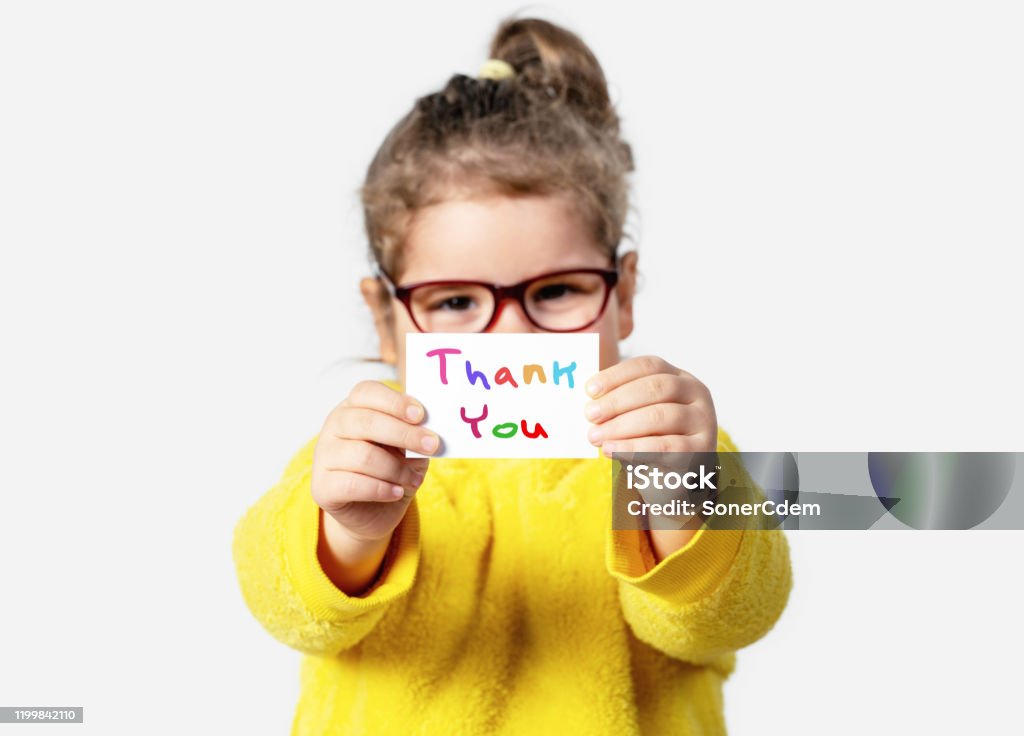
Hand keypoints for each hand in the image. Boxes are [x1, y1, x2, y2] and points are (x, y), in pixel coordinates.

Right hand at [312, 380, 438, 542]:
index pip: (366, 392)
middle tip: (432, 445)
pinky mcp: (322, 487)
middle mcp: (334, 427)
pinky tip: (396, 492)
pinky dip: (381, 489)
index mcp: (352, 408)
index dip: (394, 402)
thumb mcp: (405, 449)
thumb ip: (415, 436)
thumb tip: (432, 433)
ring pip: (363, 455)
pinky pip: (353, 484)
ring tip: (414, 480)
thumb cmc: (388, 471)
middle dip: (404, 434)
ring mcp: (324, 456)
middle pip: (367, 422)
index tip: (421, 414)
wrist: (369, 513)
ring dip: (397, 469)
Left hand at [584, 356, 716, 456]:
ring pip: (660, 416)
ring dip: (622, 426)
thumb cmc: (650, 439)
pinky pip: (665, 446)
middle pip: (656, 388)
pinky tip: (612, 450)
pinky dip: (634, 448)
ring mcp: (703, 421)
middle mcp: (696, 393)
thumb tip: (589, 400)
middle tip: (590, 414)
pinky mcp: (701, 450)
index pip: (649, 366)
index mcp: (679, 377)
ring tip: (595, 436)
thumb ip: (619, 403)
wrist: (674, 477)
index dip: (617, 375)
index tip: (589, 389)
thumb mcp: (636, 415)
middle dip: (618, 401)